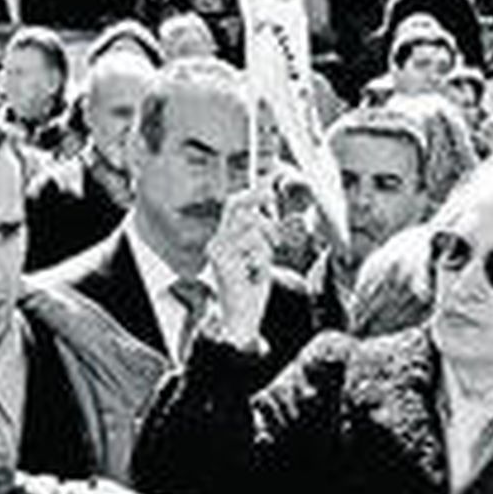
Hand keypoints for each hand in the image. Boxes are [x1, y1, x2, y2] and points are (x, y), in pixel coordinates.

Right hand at [206, 185, 276, 346]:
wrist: (240, 321)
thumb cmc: (251, 292)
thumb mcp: (263, 256)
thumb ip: (266, 234)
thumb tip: (275, 213)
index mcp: (226, 238)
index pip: (237, 204)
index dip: (255, 188)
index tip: (275, 171)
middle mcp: (217, 241)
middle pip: (235, 203)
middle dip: (256, 195)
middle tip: (274, 196)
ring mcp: (217, 250)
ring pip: (248, 222)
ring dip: (267, 233)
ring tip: (272, 250)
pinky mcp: (220, 260)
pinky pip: (248, 241)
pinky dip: (261, 251)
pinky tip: (258, 268)